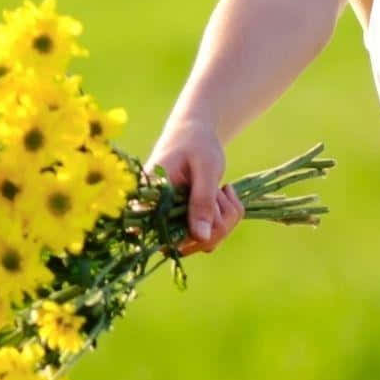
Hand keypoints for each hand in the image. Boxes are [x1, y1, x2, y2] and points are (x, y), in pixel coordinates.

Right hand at [142, 126, 242, 255]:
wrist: (194, 134)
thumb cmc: (196, 144)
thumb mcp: (205, 169)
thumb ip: (202, 202)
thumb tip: (202, 238)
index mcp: (150, 202)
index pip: (165, 237)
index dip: (194, 232)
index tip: (212, 199)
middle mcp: (157, 218)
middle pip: (189, 245)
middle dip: (217, 221)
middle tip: (219, 190)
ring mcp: (173, 223)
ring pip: (205, 243)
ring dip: (225, 218)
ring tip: (220, 189)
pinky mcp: (188, 224)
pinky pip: (213, 235)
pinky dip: (229, 216)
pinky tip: (225, 193)